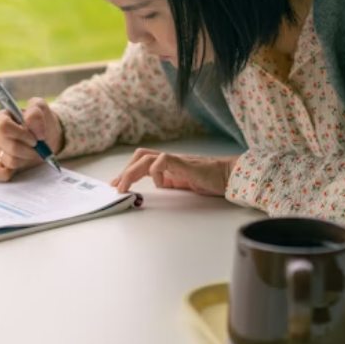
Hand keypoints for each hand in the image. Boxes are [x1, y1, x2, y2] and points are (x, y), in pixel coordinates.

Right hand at [0, 97, 63, 181]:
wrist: (47, 137)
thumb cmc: (41, 121)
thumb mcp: (42, 109)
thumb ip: (35, 111)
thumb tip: (28, 123)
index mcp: (1, 117)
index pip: (4, 127)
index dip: (21, 134)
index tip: (37, 138)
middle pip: (8, 145)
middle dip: (27, 148)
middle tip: (38, 147)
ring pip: (9, 160)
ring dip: (26, 158)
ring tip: (33, 152)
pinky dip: (6, 174)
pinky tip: (15, 170)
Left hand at [110, 148, 236, 195]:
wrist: (228, 176)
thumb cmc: (209, 179)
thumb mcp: (183, 183)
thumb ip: (170, 181)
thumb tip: (157, 185)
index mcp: (167, 164)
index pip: (141, 161)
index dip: (126, 171)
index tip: (116, 185)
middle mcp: (169, 159)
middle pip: (140, 156)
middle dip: (125, 171)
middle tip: (117, 187)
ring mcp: (176, 160)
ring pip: (146, 158)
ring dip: (132, 172)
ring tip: (125, 186)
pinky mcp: (184, 164)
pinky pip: (163, 160)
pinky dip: (156, 171)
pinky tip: (159, 183)